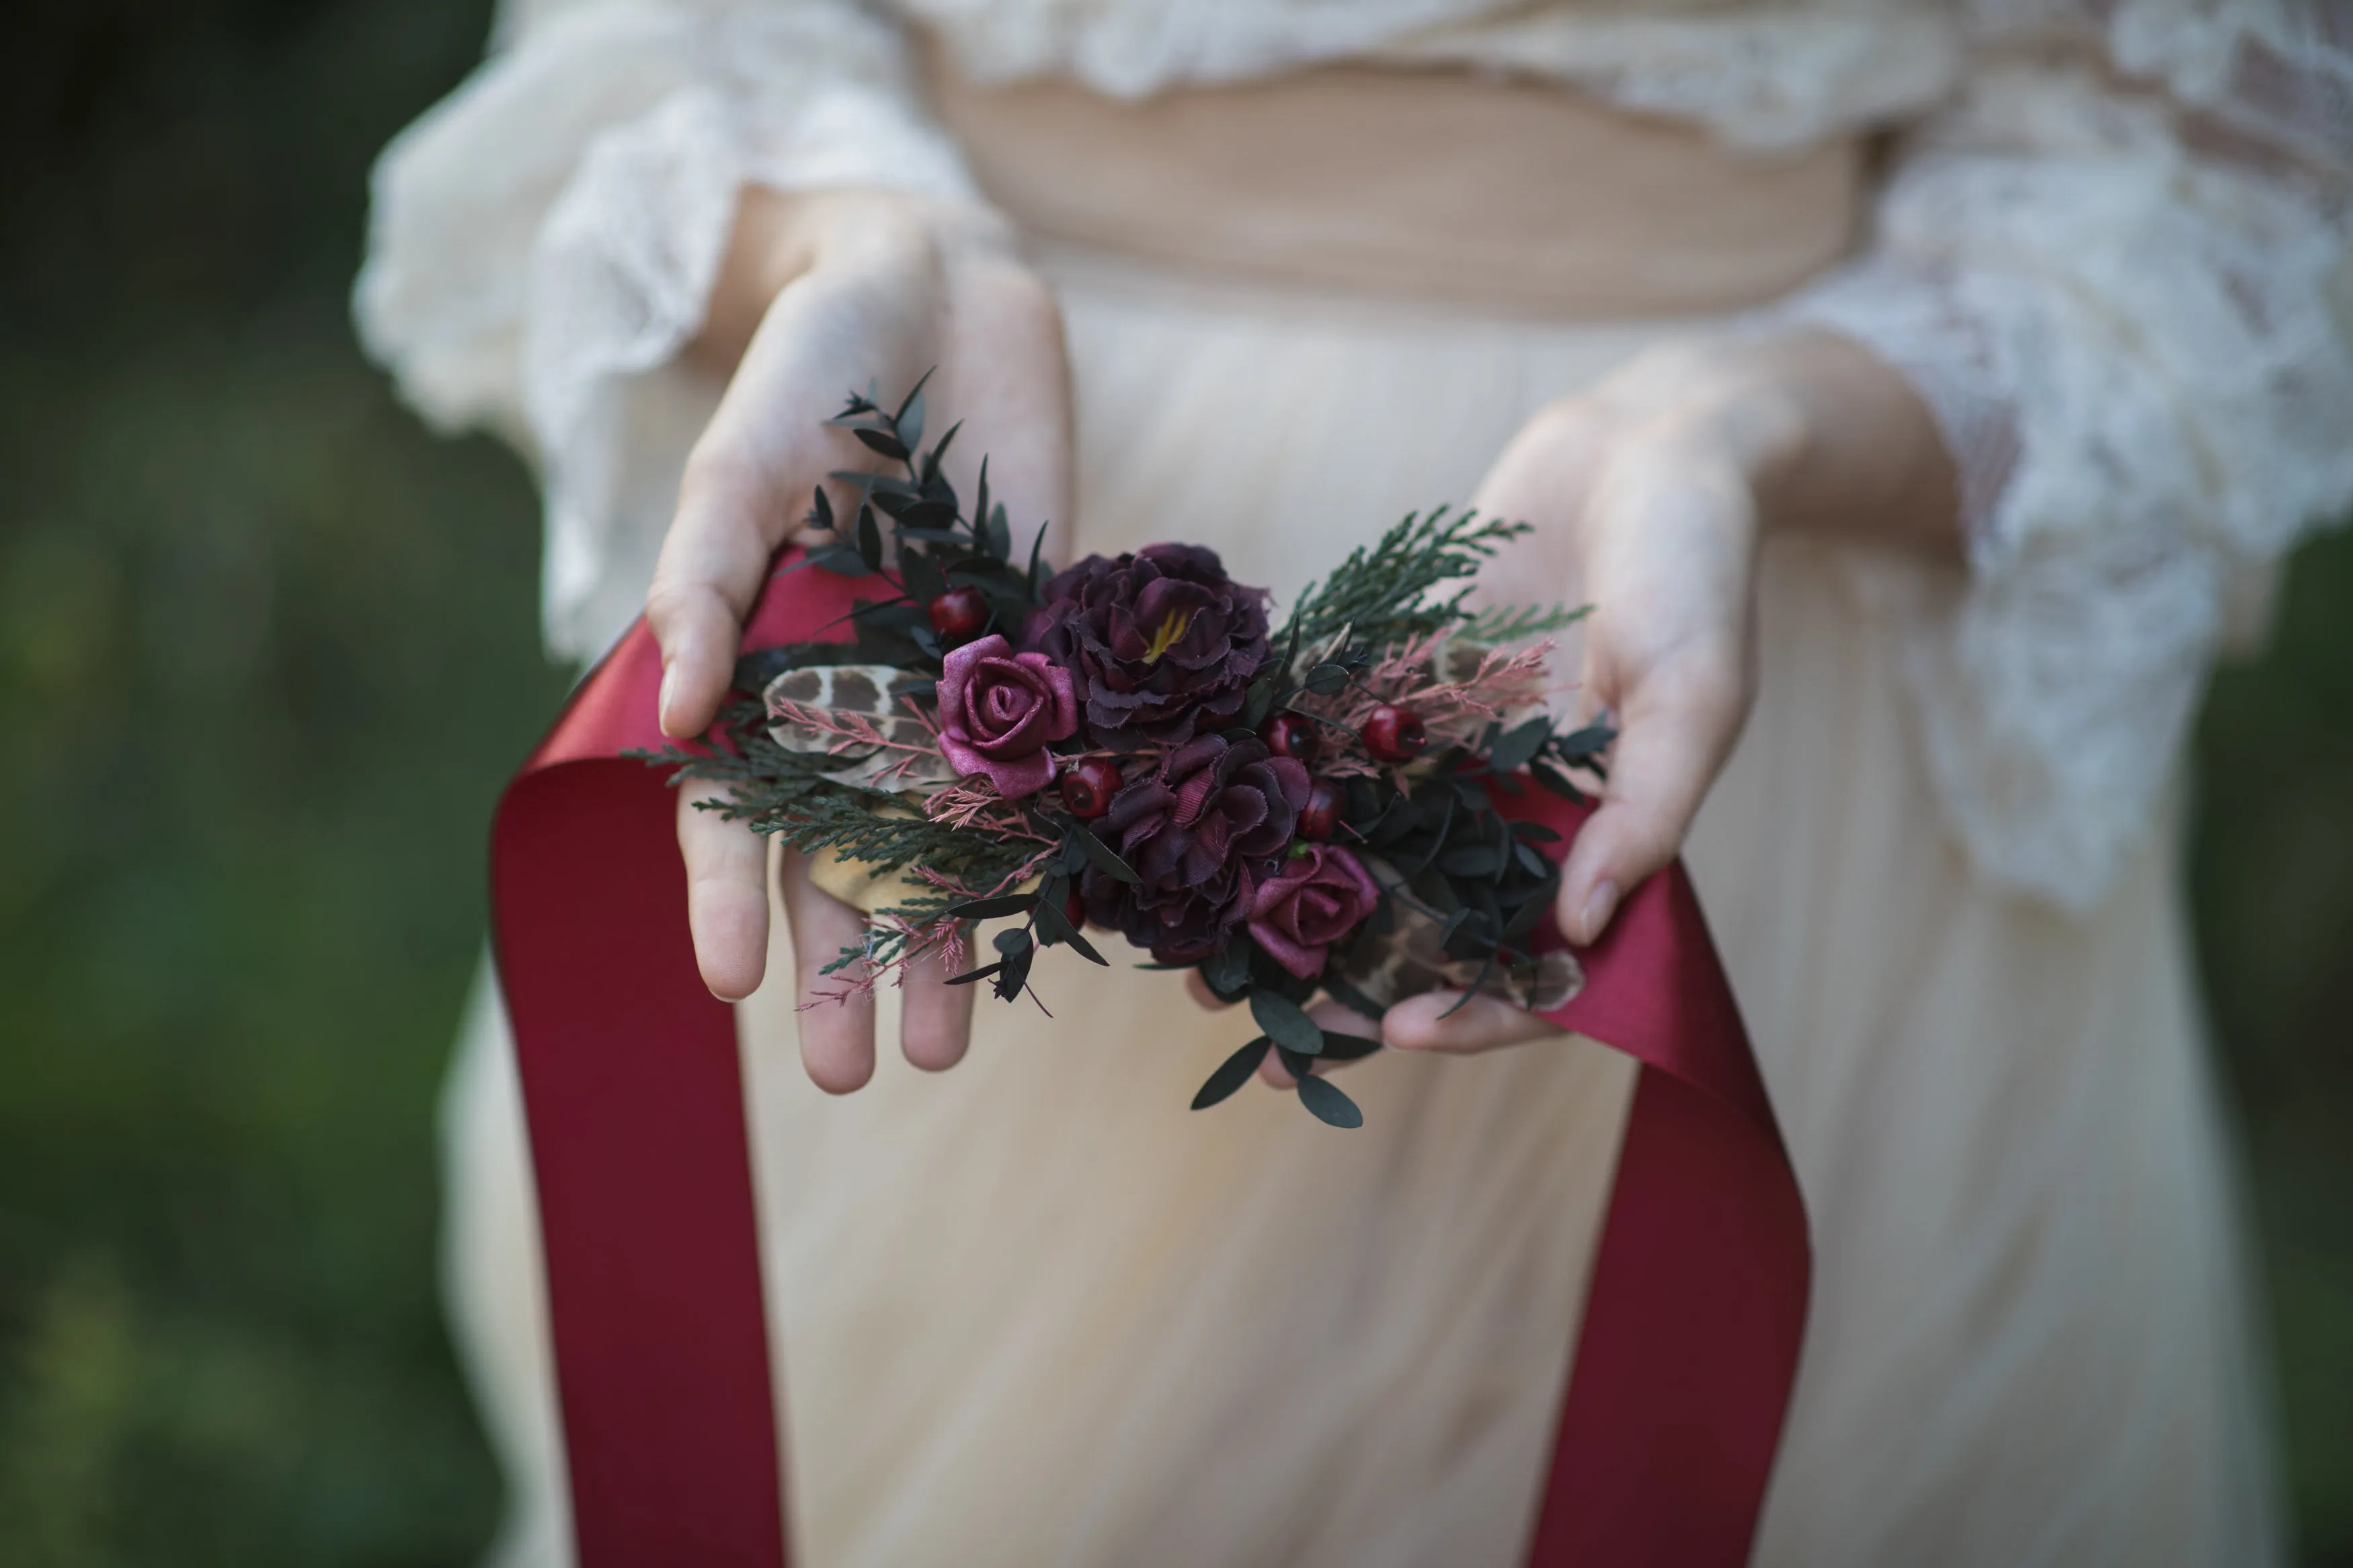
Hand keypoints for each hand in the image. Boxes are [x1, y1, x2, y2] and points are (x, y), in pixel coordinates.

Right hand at [651, 187, 1072, 1091]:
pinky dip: (1048, 849)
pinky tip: (1056, 928)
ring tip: (948, 1055)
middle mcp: (852, 701)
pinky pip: (1045, 771)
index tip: (728, 988)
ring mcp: (950, 688)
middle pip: (841, 861)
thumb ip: (703, 585)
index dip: (728, 900)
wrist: (940, 293)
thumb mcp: (737, 469)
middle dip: (842, 968)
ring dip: (945, 946)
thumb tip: (674, 716)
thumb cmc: (812, 369)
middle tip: (846, 1078)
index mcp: (761, 671)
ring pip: (943, 846)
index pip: (731, 814)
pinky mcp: (1043, 657)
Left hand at [1192, 330, 1958, 1064]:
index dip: (1475, 1011)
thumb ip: (1644, 812)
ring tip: (1196, 947)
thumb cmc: (1697, 567)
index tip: (1395, 1029)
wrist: (1646, 442)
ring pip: (1361, 854)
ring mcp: (1451, 753)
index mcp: (1595, 839)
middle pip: (1427, 929)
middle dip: (1343, 983)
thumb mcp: (1696, 692)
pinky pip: (1327, 749)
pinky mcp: (1401, 686)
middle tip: (1254, 1033)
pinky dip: (1268, 785)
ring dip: (1285, 904)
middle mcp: (1515, 813)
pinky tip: (1195, 816)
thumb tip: (1583, 933)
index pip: (1539, 967)